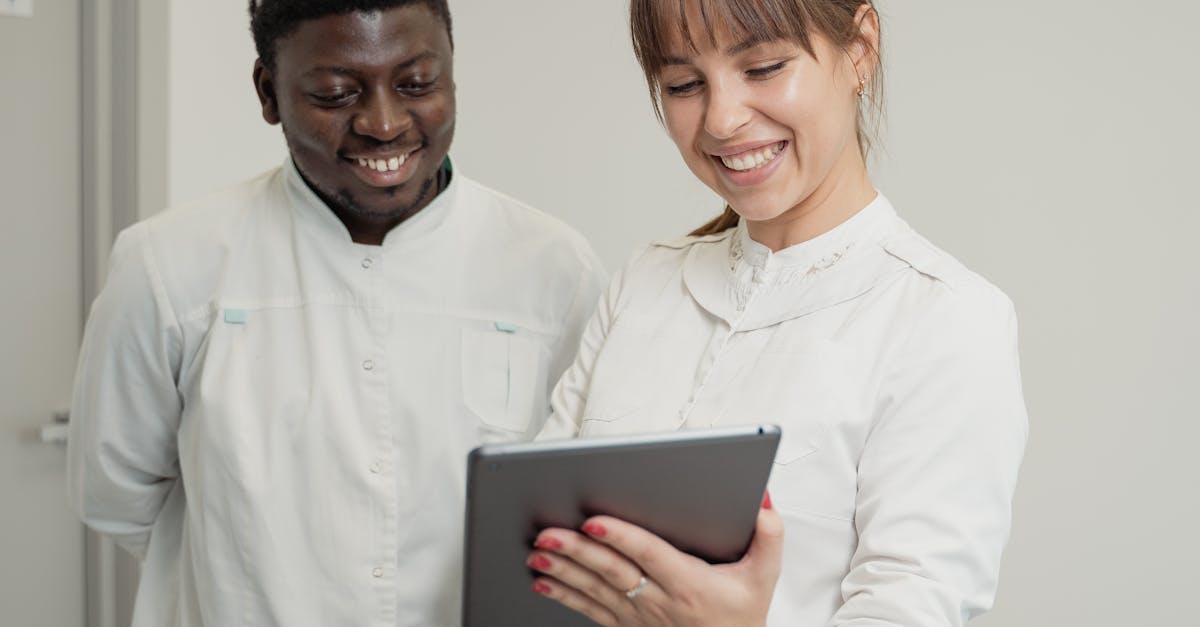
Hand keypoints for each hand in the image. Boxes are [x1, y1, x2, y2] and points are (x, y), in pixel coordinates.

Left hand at [526, 493, 782, 626]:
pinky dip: (564, 596)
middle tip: (547, 533)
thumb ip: (768, 534)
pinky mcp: (627, 626)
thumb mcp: (765, 577)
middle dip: (576, 551)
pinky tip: (542, 583)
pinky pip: (590, 611)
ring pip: (595, 591)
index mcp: (689, 584)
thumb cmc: (742, 616)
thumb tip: (762, 498)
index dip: (620, 537)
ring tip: (537, 553)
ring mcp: (639, 617)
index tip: (593, 522)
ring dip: (563, 572)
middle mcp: (659, 601)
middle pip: (612, 571)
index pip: (649, 554)